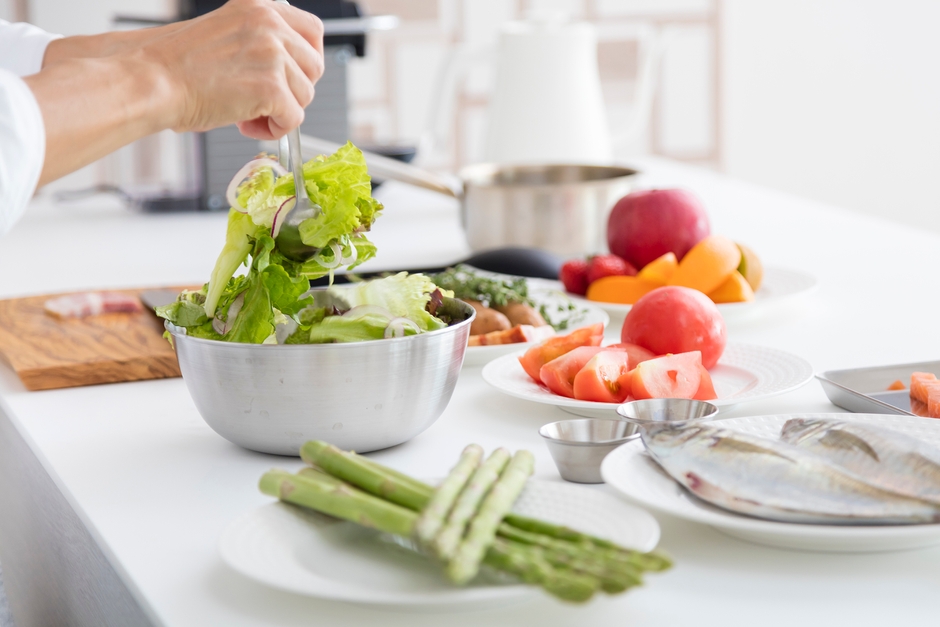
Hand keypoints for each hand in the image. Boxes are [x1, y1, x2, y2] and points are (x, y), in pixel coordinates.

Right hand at [141, 0, 324, 138]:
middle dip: (294, 90)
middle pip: (314, 67)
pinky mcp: (271, 88)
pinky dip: (273, 130)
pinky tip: (247, 124)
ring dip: (280, 112)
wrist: (152, 79)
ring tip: (246, 113)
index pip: (313, 30)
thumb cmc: (178, 65)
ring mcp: (273, 54)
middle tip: (262, 100)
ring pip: (305, 96)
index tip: (291, 77)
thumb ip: (260, 42)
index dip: (306, 60)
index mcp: (261, 6)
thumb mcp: (228, 33)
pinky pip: (294, 119)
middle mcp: (271, 24)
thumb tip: (291, 71)